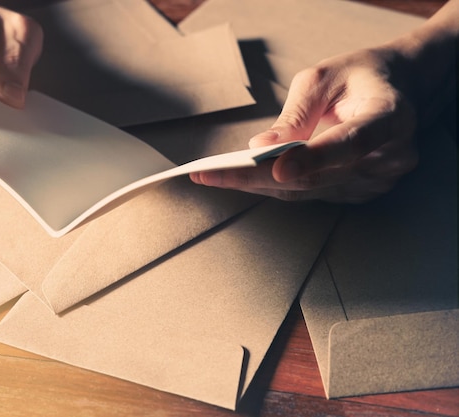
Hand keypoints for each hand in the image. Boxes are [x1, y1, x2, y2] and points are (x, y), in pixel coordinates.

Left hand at [190, 48, 418, 202]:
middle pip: (318, 177)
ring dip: (259, 185)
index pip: (350, 143)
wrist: (397, 91)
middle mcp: (391, 156)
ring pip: (309, 191)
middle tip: (211, 175)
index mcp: (390, 116)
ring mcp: (379, 181)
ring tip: (214, 176)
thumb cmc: (358, 78)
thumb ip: (296, 114)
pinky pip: (312, 194)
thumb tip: (262, 146)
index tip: (275, 168)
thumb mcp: (325, 77)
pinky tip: (244, 179)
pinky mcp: (362, 193)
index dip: (312, 159)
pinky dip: (276, 187)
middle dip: (258, 178)